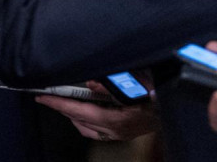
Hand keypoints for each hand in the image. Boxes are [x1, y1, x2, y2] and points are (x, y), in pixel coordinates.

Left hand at [36, 81, 157, 140]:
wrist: (174, 110)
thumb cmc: (157, 95)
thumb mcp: (137, 84)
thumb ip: (111, 84)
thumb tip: (90, 82)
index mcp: (116, 119)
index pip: (78, 111)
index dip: (58, 103)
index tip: (42, 97)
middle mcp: (115, 130)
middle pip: (78, 119)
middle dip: (61, 107)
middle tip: (48, 94)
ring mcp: (118, 134)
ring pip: (84, 127)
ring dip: (72, 114)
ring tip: (63, 99)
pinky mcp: (121, 134)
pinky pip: (94, 130)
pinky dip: (84, 120)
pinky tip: (83, 109)